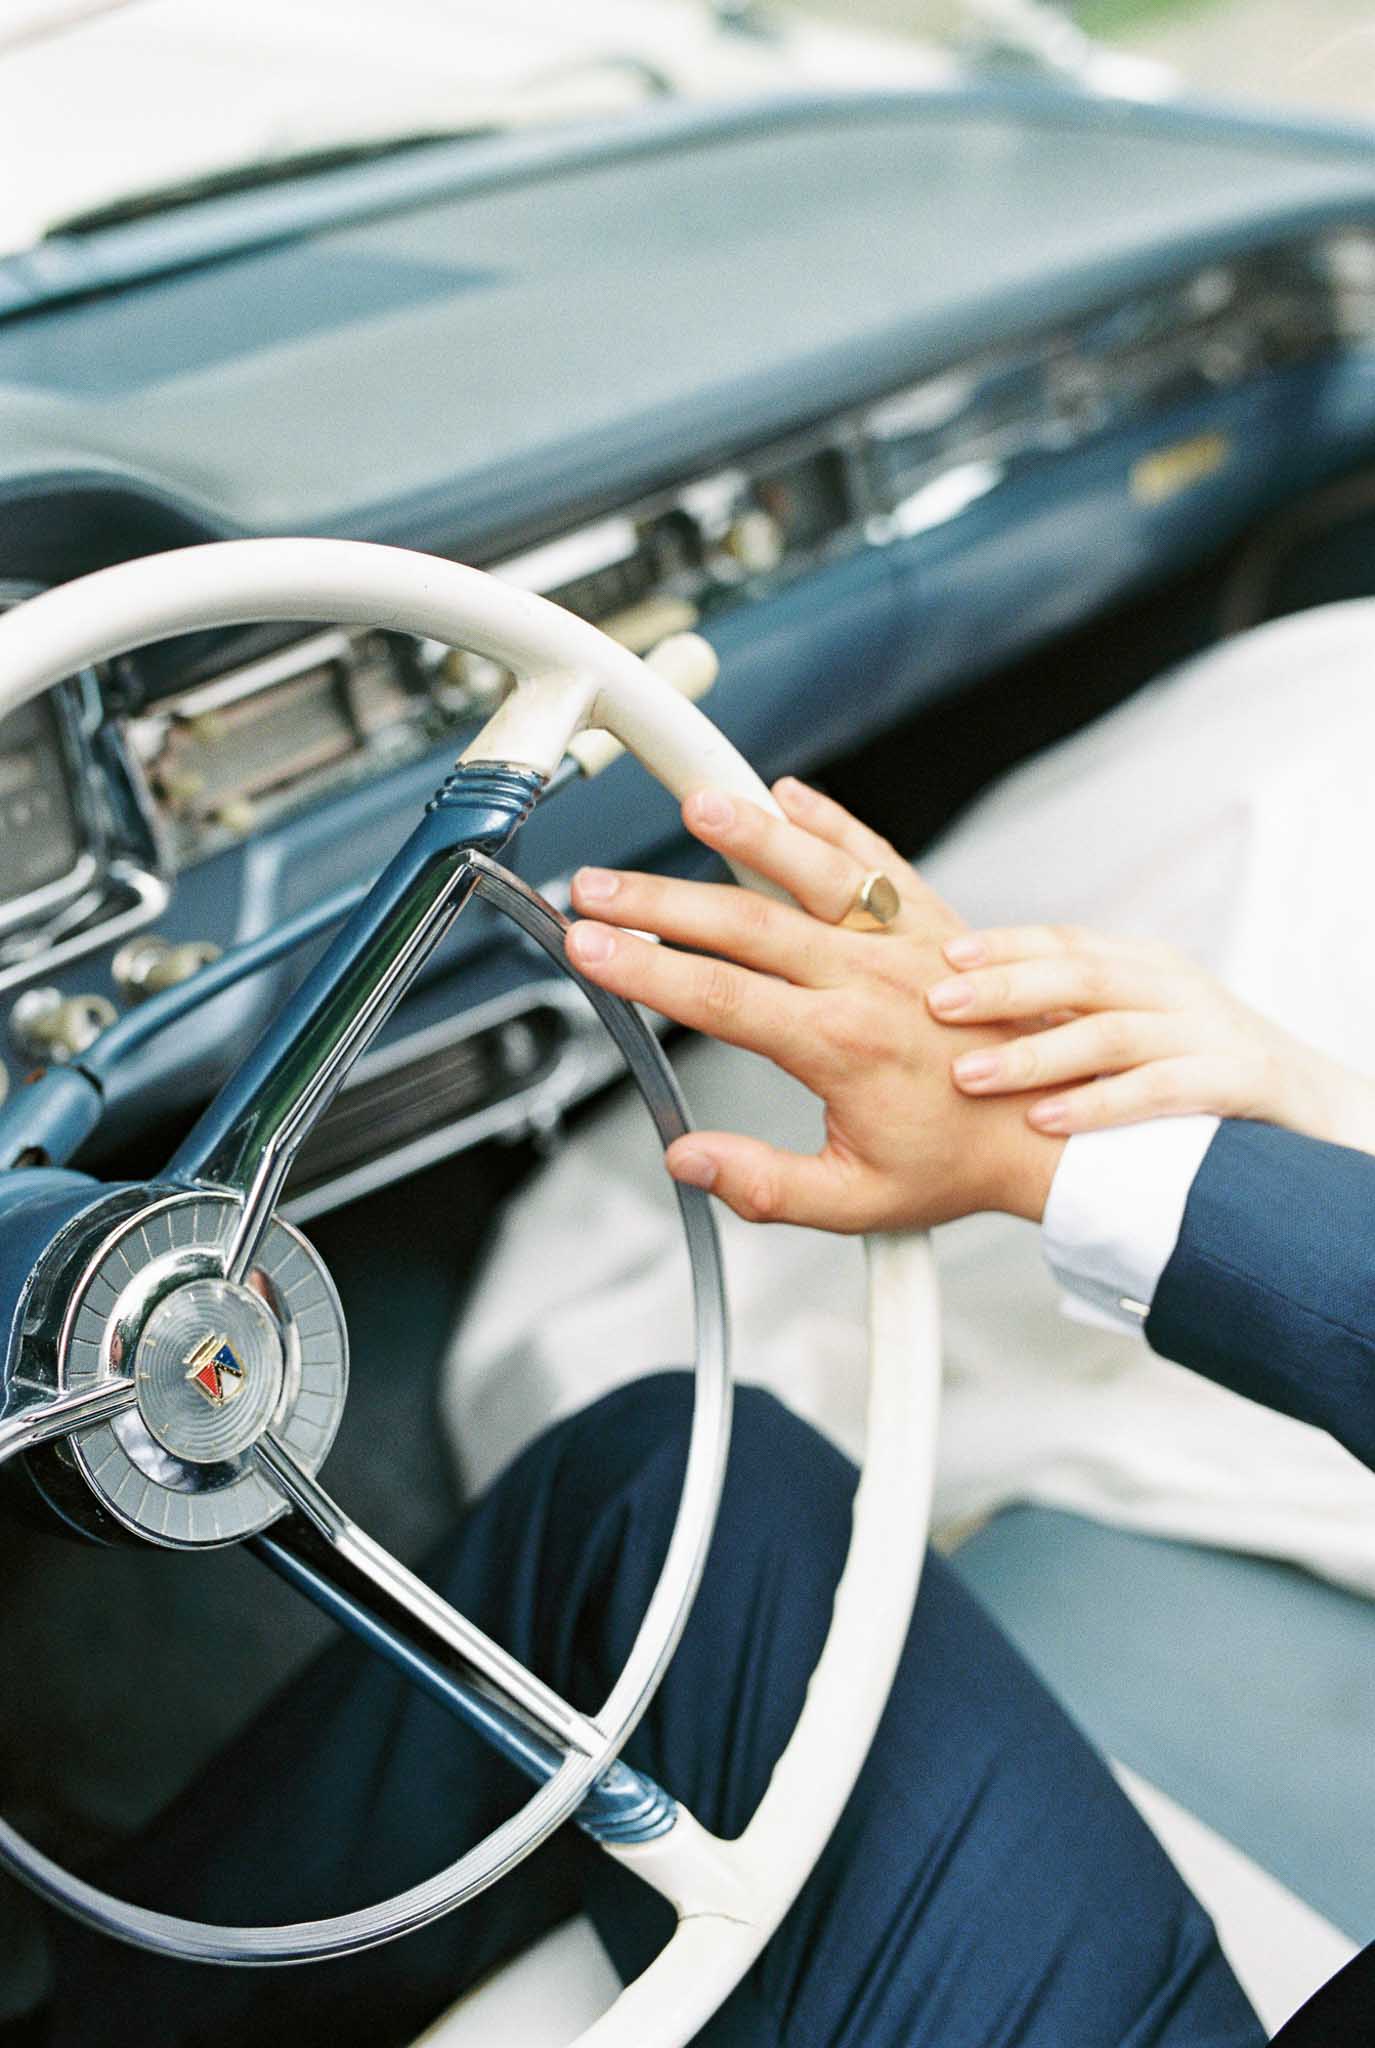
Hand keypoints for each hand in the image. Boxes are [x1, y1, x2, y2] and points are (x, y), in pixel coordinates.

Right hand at [564, 778, 1064, 1230]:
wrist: (1050, 1130)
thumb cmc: (956, 1163)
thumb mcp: (854, 1203)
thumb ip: (763, 1185)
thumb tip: (686, 1160)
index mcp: (841, 1046)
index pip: (719, 997)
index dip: (644, 969)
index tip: (590, 948)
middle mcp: (870, 981)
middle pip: (743, 924)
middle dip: (656, 901)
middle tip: (593, 887)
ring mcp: (903, 942)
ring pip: (814, 872)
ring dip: (751, 833)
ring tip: (696, 802)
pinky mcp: (929, 921)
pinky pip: (875, 858)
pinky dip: (830, 822)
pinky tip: (787, 795)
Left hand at [925, 923, 1374, 1150]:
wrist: (1326, 1119)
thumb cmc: (1213, 1080)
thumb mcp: (1143, 1032)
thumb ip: (1076, 1019)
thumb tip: (977, 1016)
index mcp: (1148, 969)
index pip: (1066, 943)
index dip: (1003, 946)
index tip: (939, 955)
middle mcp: (1177, 990)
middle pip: (1080, 975)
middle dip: (1003, 987)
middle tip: (936, 1003)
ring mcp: (1212, 1032)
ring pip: (1112, 1031)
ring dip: (1035, 1052)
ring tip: (970, 1074)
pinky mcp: (1242, 1082)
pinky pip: (1163, 1088)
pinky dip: (1101, 1104)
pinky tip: (1049, 1120)